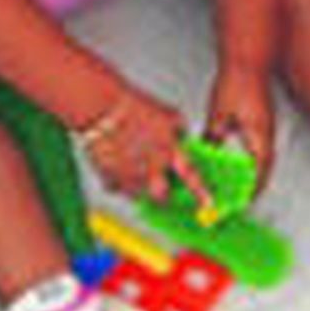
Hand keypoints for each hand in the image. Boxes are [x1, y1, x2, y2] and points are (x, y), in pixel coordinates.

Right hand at [83, 84, 203, 207]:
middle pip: (161, 197)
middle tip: (158, 186)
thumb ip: (178, 130)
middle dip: (162, 195)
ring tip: (132, 167)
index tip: (206, 204)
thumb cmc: (132, 106)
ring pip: (137, 195)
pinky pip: (115, 188)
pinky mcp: (109, 178)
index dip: (201, 193)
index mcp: (169, 150)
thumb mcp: (167, 113)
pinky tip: (115, 164)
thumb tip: (183, 137)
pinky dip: (116, 181)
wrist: (102, 107)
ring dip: (138, 187)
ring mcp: (129, 175)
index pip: (190, 176)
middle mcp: (151, 168)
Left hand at [204, 65, 274, 190]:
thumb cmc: (238, 80)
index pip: (258, 172)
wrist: (248, 59)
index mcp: (258, 135)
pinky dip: (252, 158)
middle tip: (242, 198)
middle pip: (264, 168)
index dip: (250, 190)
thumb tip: (207, 150)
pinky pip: (261, 147)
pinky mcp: (264, 120)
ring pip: (264, 158)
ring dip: (254, 172)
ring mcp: (268, 126)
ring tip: (241, 184)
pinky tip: (240, 159)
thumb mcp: (218, 113)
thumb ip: (214, 135)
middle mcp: (267, 133)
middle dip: (254, 186)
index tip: (241, 202)